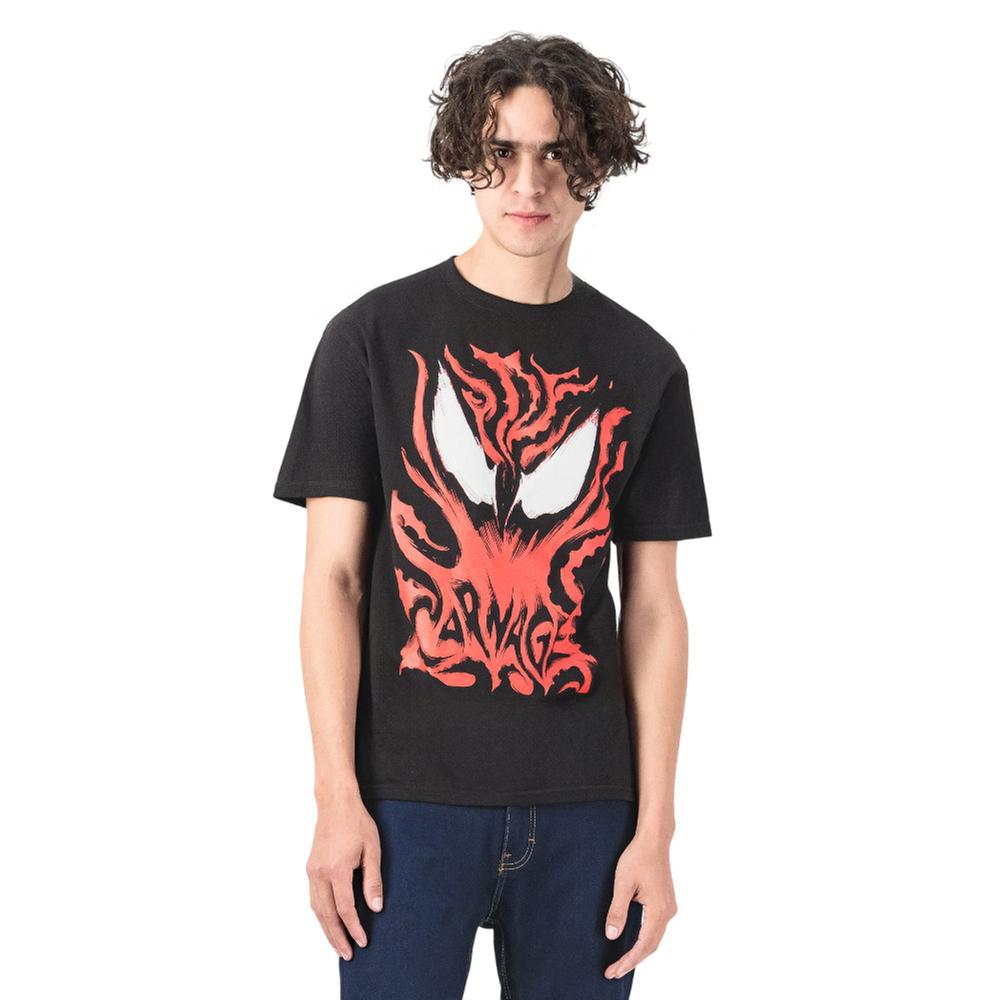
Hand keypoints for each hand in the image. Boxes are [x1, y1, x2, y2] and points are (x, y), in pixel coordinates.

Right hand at [306, 794, 383, 960]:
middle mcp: (320, 873)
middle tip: (348, 954)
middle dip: (337, 937)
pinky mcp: (310, 868)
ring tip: (338, 945)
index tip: (362, 941)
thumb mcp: (372, 849)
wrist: (335, 803)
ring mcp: (312, 871)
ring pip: (317, 909)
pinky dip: (320, 914)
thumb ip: (373, 879)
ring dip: (326, 929)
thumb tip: (376, 907)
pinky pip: (313, 898)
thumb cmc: (357, 823)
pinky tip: (328, 922)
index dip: (354, 927)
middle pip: (326, 914)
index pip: (345, 908)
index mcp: (337, 868)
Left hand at [602, 831, 676, 979]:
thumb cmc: (638, 857)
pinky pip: (655, 928)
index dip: (628, 961)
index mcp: (658, 910)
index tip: (613, 971)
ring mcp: (669, 908)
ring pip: (654, 939)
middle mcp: (668, 912)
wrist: (654, 840)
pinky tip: (633, 943)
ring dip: (639, 952)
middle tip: (613, 972)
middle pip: (650, 946)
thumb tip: (611, 935)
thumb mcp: (623, 883)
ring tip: (621, 962)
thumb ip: (617, 910)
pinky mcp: (666, 903)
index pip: (643, 945)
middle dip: (632, 961)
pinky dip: (644, 940)